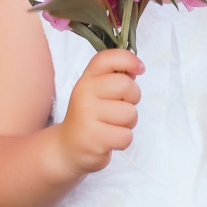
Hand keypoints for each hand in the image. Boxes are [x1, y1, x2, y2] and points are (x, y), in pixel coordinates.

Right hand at [57, 49, 142, 176]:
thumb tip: (136, 67)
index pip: (107, 58)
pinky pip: (126, 136)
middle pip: (126, 85)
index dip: (128, 59)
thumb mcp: (98, 93)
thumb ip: (116, 78)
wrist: (67, 148)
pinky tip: (109, 139)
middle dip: (133, 99)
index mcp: (87, 79)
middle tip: (121, 107)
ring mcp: (87, 115)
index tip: (140, 68)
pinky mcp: (93, 137)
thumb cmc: (90, 117)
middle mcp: (84, 93)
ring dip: (128, 123)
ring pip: (130, 113)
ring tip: (113, 126)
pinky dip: (123, 140)